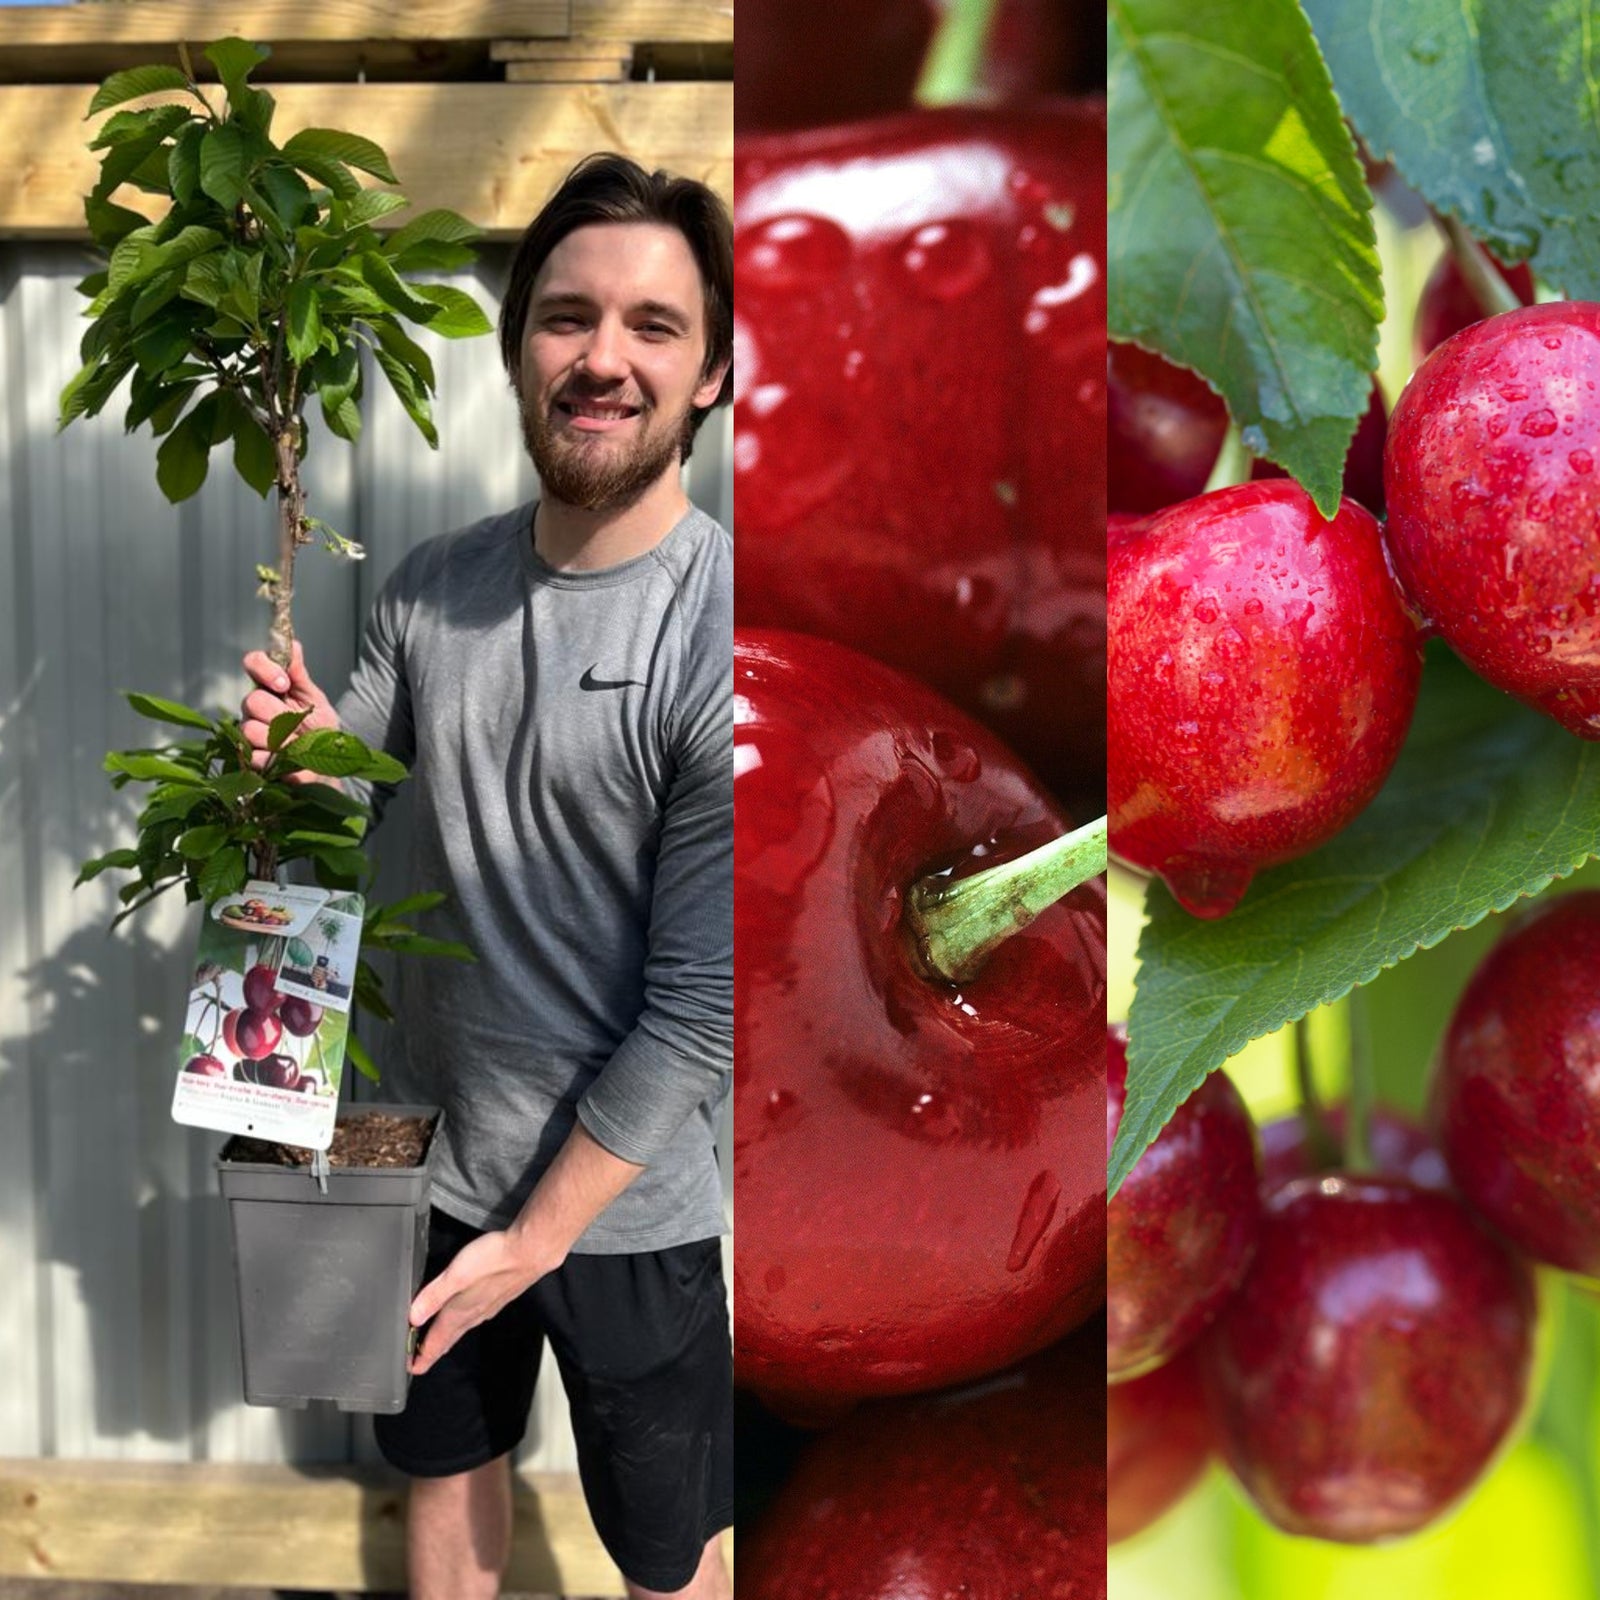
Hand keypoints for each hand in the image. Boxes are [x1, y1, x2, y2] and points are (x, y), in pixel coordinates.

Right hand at [240, 639, 340, 777]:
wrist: (329, 763)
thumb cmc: (320, 728)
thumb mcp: (315, 700)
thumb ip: (300, 675)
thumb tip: (292, 645)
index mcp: (270, 687)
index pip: (253, 663)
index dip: (265, 669)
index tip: (284, 683)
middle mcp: (254, 707)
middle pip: (252, 701)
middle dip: (281, 714)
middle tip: (299, 723)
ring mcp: (250, 732)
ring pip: (250, 729)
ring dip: (281, 738)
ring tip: (297, 743)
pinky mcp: (251, 758)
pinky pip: (254, 756)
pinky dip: (277, 758)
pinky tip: (289, 759)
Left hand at [406, 1227, 559, 1375]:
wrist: (531, 1251)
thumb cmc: (495, 1260)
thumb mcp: (455, 1276)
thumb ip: (433, 1296)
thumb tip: (413, 1317)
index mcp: (460, 1312)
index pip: (436, 1342)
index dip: (422, 1357)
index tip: (412, 1368)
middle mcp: (474, 1313)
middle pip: (449, 1338)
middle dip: (434, 1350)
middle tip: (422, 1361)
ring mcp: (489, 1305)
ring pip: (464, 1327)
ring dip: (450, 1337)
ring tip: (442, 1342)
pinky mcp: (500, 1295)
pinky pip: (477, 1315)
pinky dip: (466, 1321)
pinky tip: (470, 1314)